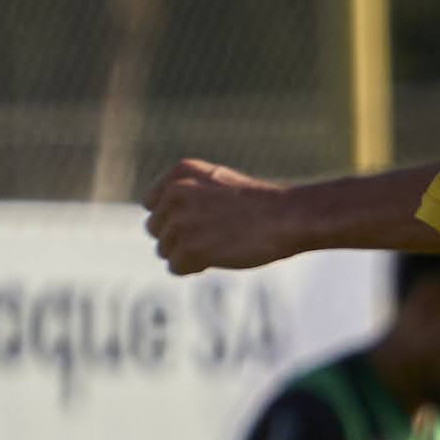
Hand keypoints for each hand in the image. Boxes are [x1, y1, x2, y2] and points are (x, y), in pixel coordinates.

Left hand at [146, 157, 294, 274]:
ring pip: (164, 250)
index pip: (152, 204)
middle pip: (156, 229)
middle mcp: (175, 192)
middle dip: (179, 238)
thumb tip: (158, 220)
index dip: (174, 218)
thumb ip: (186, 193)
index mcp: (181, 172)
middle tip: (212, 236)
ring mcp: (181, 220)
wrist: (286, 217)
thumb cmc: (259, 204)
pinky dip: (194, 267)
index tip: (200, 220)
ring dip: (188, 254)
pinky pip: (176, 267)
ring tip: (218, 245)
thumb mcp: (218, 182)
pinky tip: (217, 257)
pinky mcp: (190, 247)